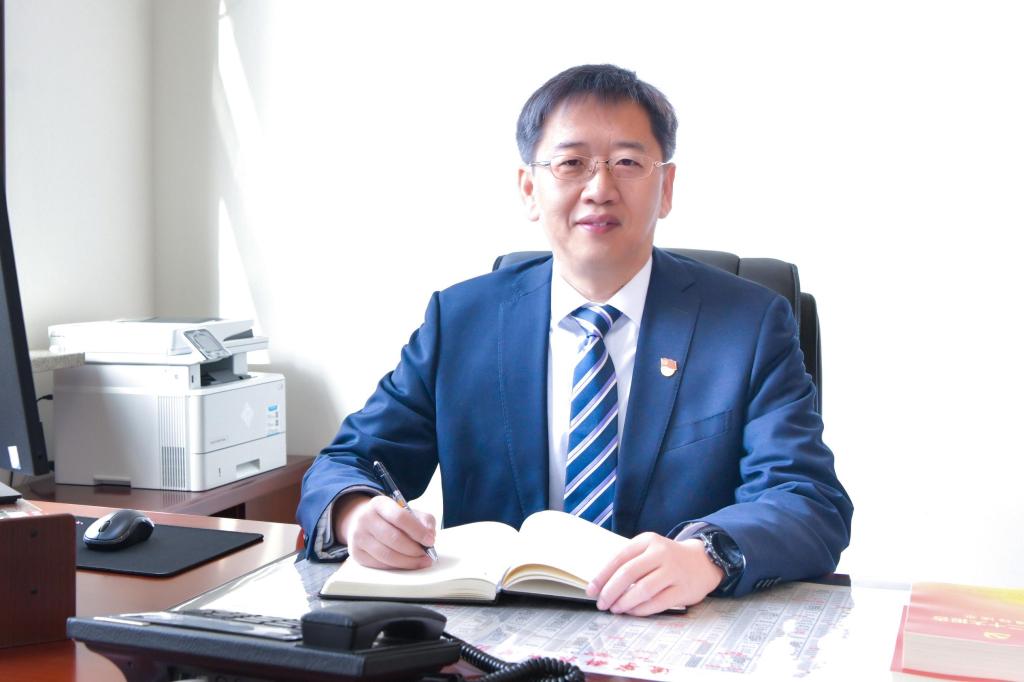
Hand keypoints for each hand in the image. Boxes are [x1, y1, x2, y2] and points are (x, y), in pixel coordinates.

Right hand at [334, 493, 436, 569]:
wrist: (364, 522)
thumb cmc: (390, 518)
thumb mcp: (407, 511)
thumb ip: (423, 520)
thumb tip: (430, 535)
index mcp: (379, 504)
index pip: (400, 517)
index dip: (417, 531)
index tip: (430, 540)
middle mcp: (365, 518)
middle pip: (393, 538)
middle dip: (414, 549)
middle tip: (427, 555)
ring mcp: (358, 536)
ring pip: (386, 555)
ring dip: (408, 561)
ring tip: (420, 561)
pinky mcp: (356, 553)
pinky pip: (379, 564)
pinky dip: (396, 566)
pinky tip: (406, 564)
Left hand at [585, 533, 723, 615]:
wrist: (704, 561)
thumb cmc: (667, 558)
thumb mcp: (649, 550)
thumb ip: (629, 561)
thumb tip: (602, 585)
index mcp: (647, 541)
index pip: (619, 558)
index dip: (602, 576)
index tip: (591, 590)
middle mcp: (661, 553)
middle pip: (628, 573)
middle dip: (610, 591)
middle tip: (601, 604)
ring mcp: (673, 571)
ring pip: (643, 589)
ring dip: (624, 602)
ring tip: (615, 609)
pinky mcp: (683, 590)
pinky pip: (657, 603)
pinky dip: (640, 610)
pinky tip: (631, 612)